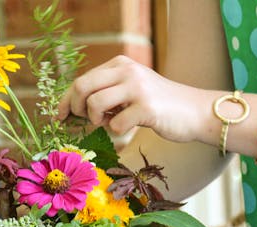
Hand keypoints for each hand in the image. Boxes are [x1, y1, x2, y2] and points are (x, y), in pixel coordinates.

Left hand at [58, 55, 202, 142]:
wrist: (195, 111)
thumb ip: (106, 93)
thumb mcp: (131, 90)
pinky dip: (117, 131)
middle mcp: (127, 71)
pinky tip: (129, 126)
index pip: (81, 80)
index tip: (60, 117)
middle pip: (82, 87)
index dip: (66, 100)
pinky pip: (116, 125)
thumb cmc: (158, 105)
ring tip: (110, 122)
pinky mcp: (147, 107)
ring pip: (95, 104)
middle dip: (76, 109)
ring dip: (96, 121)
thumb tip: (73, 110)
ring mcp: (137, 88)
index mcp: (120, 64)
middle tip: (85, 121)